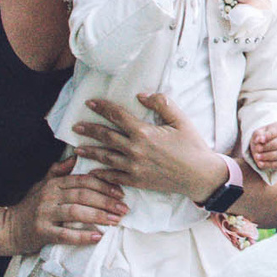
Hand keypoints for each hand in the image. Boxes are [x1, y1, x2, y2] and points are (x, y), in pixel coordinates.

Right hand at [5, 156, 127, 252]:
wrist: (9, 227)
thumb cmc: (31, 206)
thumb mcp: (43, 184)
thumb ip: (59, 171)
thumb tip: (75, 156)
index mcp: (54, 183)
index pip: (83, 180)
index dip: (104, 185)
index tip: (121, 193)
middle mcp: (49, 196)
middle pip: (83, 195)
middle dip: (106, 201)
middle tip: (124, 209)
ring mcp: (45, 214)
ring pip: (76, 212)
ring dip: (99, 216)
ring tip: (116, 221)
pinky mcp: (42, 232)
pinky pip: (66, 234)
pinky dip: (83, 236)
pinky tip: (98, 237)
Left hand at [70, 92, 226, 197]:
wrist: (200, 175)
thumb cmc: (192, 146)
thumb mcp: (180, 120)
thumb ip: (162, 104)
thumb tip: (141, 96)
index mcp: (144, 132)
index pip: (117, 116)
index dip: (103, 108)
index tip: (90, 103)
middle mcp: (135, 150)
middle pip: (106, 136)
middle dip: (89, 130)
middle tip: (76, 126)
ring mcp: (134, 167)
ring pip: (106, 157)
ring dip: (90, 152)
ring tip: (78, 149)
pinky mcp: (137, 181)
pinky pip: (114, 177)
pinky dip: (102, 174)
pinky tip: (93, 171)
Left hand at [244, 123, 276, 174]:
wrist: (266, 146)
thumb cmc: (263, 137)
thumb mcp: (259, 133)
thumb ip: (258, 135)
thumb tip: (258, 140)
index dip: (269, 136)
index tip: (260, 140)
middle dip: (269, 146)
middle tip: (257, 149)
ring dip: (269, 156)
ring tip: (257, 157)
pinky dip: (269, 164)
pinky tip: (260, 163)